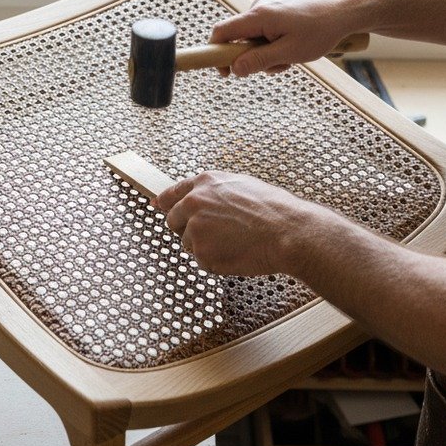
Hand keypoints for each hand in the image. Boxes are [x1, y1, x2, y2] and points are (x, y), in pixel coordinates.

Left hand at [152, 171, 327, 276]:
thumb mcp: (241, 185)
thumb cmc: (273, 210)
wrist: (288, 231)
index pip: (171, 194)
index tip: (157, 206)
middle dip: (187, 230)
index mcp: (205, 183)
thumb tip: (198, 195)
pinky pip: (202, 262)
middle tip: (214, 235)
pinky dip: (216, 262)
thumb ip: (214, 191)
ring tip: (235, 242)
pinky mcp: (201, 251)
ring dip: (206, 247)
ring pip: (189, 244)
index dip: (164, 202)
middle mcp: (194, 203)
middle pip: (173, 221)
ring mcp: (195, 228)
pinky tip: (237, 253)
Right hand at [210, 0, 359, 75]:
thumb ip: (259, 61)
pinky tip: (294, 48)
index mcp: (258, 15)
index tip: (223, 71)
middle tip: (276, 66)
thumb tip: (235, 69)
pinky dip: (274, 44)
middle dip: (252, 57)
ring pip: (254, 38)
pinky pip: (265, 32)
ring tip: (292, 56)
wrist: (344, 11)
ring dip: (267, 53)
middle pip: (239, 38)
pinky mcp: (277, 10)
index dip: (216, 53)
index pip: (222, 32)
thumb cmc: (320, 30)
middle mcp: (259, 7)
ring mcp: (268, 7)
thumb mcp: (289, 53)